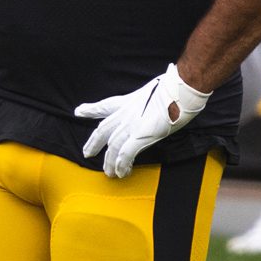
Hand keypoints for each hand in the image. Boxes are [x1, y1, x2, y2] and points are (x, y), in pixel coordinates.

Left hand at [74, 64, 209, 178]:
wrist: (180, 89)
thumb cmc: (174, 88)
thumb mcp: (156, 91)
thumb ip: (151, 99)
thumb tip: (161, 99)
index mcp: (129, 102)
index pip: (105, 106)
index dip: (91, 109)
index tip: (79, 111)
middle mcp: (126, 113)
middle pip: (103, 130)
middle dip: (94, 143)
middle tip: (86, 153)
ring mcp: (131, 125)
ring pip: (113, 147)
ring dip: (110, 162)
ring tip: (109, 172)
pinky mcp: (140, 135)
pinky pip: (125, 154)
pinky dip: (122, 164)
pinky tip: (121, 172)